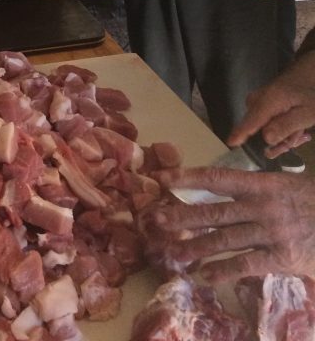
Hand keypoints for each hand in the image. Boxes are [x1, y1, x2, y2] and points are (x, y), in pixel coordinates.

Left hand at [153, 166, 314, 279]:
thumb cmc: (310, 200)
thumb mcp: (282, 184)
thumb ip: (252, 188)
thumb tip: (214, 188)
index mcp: (261, 184)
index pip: (217, 178)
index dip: (187, 178)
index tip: (161, 179)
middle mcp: (262, 206)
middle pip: (214, 211)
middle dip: (182, 216)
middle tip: (155, 219)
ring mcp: (271, 232)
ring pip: (225, 240)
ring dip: (196, 247)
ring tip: (173, 253)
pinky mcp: (281, 257)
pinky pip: (246, 265)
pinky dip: (223, 271)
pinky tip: (204, 275)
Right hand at [227, 50, 314, 155]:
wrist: (305, 76)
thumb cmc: (308, 94)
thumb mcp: (307, 113)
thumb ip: (287, 125)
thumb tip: (266, 138)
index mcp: (268, 101)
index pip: (252, 120)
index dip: (242, 132)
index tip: (231, 142)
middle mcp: (256, 100)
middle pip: (257, 129)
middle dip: (278, 140)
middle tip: (298, 138)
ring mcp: (254, 101)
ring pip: (262, 128)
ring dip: (281, 134)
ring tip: (298, 130)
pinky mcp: (257, 103)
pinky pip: (264, 123)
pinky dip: (278, 127)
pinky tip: (291, 125)